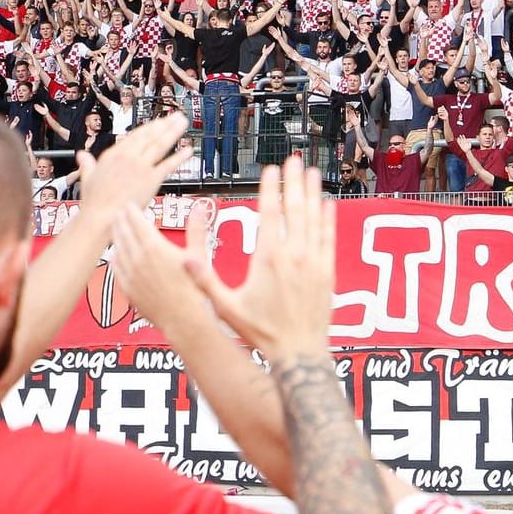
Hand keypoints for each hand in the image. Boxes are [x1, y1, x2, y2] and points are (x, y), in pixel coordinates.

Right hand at [76, 113, 189, 217]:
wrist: (101, 217)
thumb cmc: (94, 201)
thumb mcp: (87, 177)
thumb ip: (87, 164)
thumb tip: (81, 156)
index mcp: (113, 154)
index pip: (136, 135)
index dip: (150, 127)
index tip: (159, 121)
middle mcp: (129, 157)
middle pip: (151, 136)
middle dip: (165, 124)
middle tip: (176, 116)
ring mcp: (141, 167)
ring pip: (160, 145)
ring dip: (173, 132)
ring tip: (183, 123)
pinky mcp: (151, 179)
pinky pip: (168, 165)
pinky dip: (180, 157)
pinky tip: (188, 150)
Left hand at [110, 198, 214, 333]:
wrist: (185, 318)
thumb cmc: (195, 289)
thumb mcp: (198, 254)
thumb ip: (196, 228)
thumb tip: (201, 207)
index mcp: (154, 247)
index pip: (136, 221)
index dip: (132, 210)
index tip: (130, 205)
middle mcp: (138, 258)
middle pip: (123, 232)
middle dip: (121, 220)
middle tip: (121, 213)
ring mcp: (130, 274)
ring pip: (117, 248)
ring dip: (117, 236)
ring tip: (117, 229)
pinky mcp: (127, 288)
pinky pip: (116, 268)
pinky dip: (115, 257)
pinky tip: (117, 254)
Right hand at [183, 158, 334, 363]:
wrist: (298, 353)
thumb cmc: (260, 333)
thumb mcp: (226, 308)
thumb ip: (204, 281)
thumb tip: (183, 260)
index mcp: (268, 259)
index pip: (270, 213)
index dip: (270, 188)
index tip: (271, 169)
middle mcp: (295, 256)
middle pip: (296, 208)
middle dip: (294, 181)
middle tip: (293, 159)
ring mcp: (315, 263)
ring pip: (315, 219)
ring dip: (313, 193)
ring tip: (311, 172)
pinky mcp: (328, 273)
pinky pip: (329, 238)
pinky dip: (328, 219)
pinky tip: (328, 204)